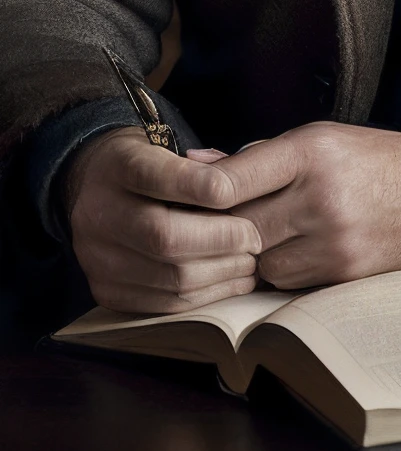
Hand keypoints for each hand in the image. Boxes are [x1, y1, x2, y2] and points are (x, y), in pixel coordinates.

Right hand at [66, 128, 261, 314]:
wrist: (99, 188)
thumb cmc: (152, 165)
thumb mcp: (171, 146)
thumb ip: (206, 166)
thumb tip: (246, 191)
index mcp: (118, 165)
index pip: (157, 176)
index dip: (204, 188)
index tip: (239, 197)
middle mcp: (98, 211)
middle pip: (164, 236)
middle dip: (222, 241)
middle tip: (255, 239)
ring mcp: (96, 256)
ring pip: (170, 277)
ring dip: (221, 274)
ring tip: (249, 263)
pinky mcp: (105, 290)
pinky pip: (164, 304)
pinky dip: (204, 295)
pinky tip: (228, 281)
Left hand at [186, 122, 400, 288]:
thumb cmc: (372, 159)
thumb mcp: (319, 138)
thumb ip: (256, 157)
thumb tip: (193, 165)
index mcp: (311, 151)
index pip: (233, 180)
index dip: (198, 194)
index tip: (177, 197)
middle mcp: (320, 196)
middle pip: (238, 227)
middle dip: (220, 228)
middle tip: (201, 224)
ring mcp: (334, 240)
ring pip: (258, 260)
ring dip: (250, 252)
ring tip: (261, 232)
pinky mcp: (344, 273)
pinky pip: (287, 280)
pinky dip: (280, 268)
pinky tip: (291, 249)